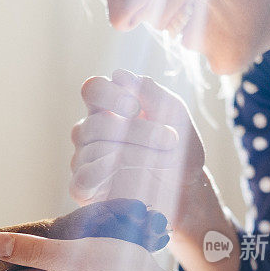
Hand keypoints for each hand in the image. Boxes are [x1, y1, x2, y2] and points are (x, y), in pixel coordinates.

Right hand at [71, 69, 204, 227]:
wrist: (187, 195)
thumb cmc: (179, 153)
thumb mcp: (175, 117)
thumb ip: (152, 93)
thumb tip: (118, 75)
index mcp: (109, 109)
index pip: (92, 90)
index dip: (108, 94)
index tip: (135, 108)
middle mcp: (91, 132)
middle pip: (96, 123)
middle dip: (137, 132)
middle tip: (170, 139)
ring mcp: (84, 161)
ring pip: (95, 149)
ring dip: (136, 153)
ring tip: (166, 160)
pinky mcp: (84, 190)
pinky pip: (83, 176)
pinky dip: (102, 172)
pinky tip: (124, 171)